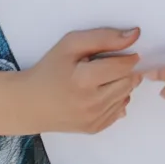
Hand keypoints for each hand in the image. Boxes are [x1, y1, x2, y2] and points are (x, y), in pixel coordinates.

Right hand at [0, 26, 139, 135]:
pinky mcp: (94, 128)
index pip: (123, 66)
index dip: (127, 56)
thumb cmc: (49, 70)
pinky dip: (115, 99)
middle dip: (125, 71)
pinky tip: (99, 92)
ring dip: (121, 84)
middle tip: (107, 65)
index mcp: (83, 80)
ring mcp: (93, 119)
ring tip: (101, 78)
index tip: (123, 52)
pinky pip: (119, 110)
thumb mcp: (71, 44)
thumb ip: (104, 37)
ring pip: (126, 95)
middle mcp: (90, 103)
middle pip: (128, 81)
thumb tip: (135, 35)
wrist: (29, 103)